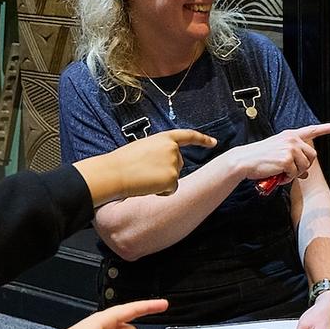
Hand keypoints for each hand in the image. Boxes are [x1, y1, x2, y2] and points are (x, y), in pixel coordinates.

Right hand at [75, 129, 216, 204]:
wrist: (115, 172)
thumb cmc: (124, 162)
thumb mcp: (144, 148)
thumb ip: (159, 152)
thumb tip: (166, 167)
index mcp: (164, 138)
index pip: (187, 136)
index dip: (202, 139)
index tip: (213, 142)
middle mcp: (172, 149)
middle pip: (179, 163)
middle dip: (166, 170)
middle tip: (145, 171)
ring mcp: (174, 163)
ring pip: (174, 178)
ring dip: (162, 181)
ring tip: (144, 177)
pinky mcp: (172, 178)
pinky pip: (171, 190)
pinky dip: (161, 192)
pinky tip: (148, 186)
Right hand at [222, 123, 329, 180]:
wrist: (244, 161)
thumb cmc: (260, 158)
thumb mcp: (278, 153)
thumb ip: (293, 159)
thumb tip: (305, 174)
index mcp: (290, 135)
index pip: (312, 130)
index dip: (327, 128)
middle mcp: (292, 139)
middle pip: (312, 156)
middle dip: (304, 166)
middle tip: (291, 171)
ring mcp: (290, 148)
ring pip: (305, 166)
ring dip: (295, 173)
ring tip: (282, 172)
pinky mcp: (286, 159)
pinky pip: (295, 173)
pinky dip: (287, 178)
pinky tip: (278, 174)